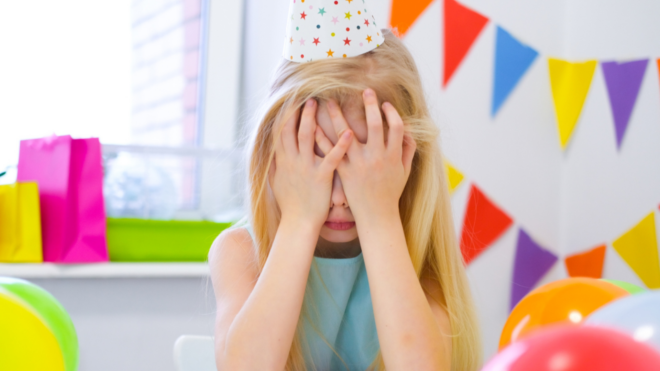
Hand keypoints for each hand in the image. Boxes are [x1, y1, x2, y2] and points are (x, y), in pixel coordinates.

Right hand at [269, 99, 353, 226]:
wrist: (298, 223)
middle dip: (300, 111)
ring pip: (308, 137)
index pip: (281, 132)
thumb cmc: (290, 204)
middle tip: (308, 96)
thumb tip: (272, 150)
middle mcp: (292, 161)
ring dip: (314, 119)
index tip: (290, 100)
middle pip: (293, 129)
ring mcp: (305, 168)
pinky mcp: (321, 177)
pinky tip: (349, 132)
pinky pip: (331, 157)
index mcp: (283, 160)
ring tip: (323, 103)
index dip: (285, 115)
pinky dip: (340, 144)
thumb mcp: (277, 181)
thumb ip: (276, 163)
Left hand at [315, 89, 416, 220]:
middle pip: (374, 125)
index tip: (385, 104)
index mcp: (392, 156)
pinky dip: (321, 138)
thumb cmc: (390, 193)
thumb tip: (409, 130)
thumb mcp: (404, 172)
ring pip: (346, 134)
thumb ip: (408, 150)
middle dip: (370, 105)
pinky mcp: (344, 172)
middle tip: (365, 91)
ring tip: (329, 101)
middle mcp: (376, 158)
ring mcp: (359, 164)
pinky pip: (331, 152)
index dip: (392, 113)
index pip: (396, 127)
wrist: (376, 216)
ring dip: (337, 115)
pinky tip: (313, 126)